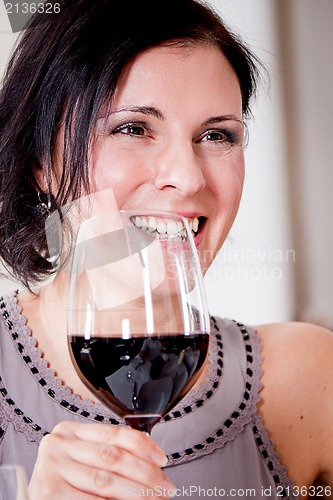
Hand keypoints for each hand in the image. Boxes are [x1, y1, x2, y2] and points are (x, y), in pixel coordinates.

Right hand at [28, 421, 174, 498]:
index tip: (162, 459)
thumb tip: (152, 464)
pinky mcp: (48, 493)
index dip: (143, 445)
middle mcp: (58, 445)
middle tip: (164, 487)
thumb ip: (109, 455)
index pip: (114, 433)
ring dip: (136, 493)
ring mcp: (51, 468)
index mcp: (70, 431)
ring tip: (154, 499)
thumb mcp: (84, 460)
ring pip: (105, 481)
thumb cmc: (65, 483)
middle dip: (145, 474)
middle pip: (113, 457)